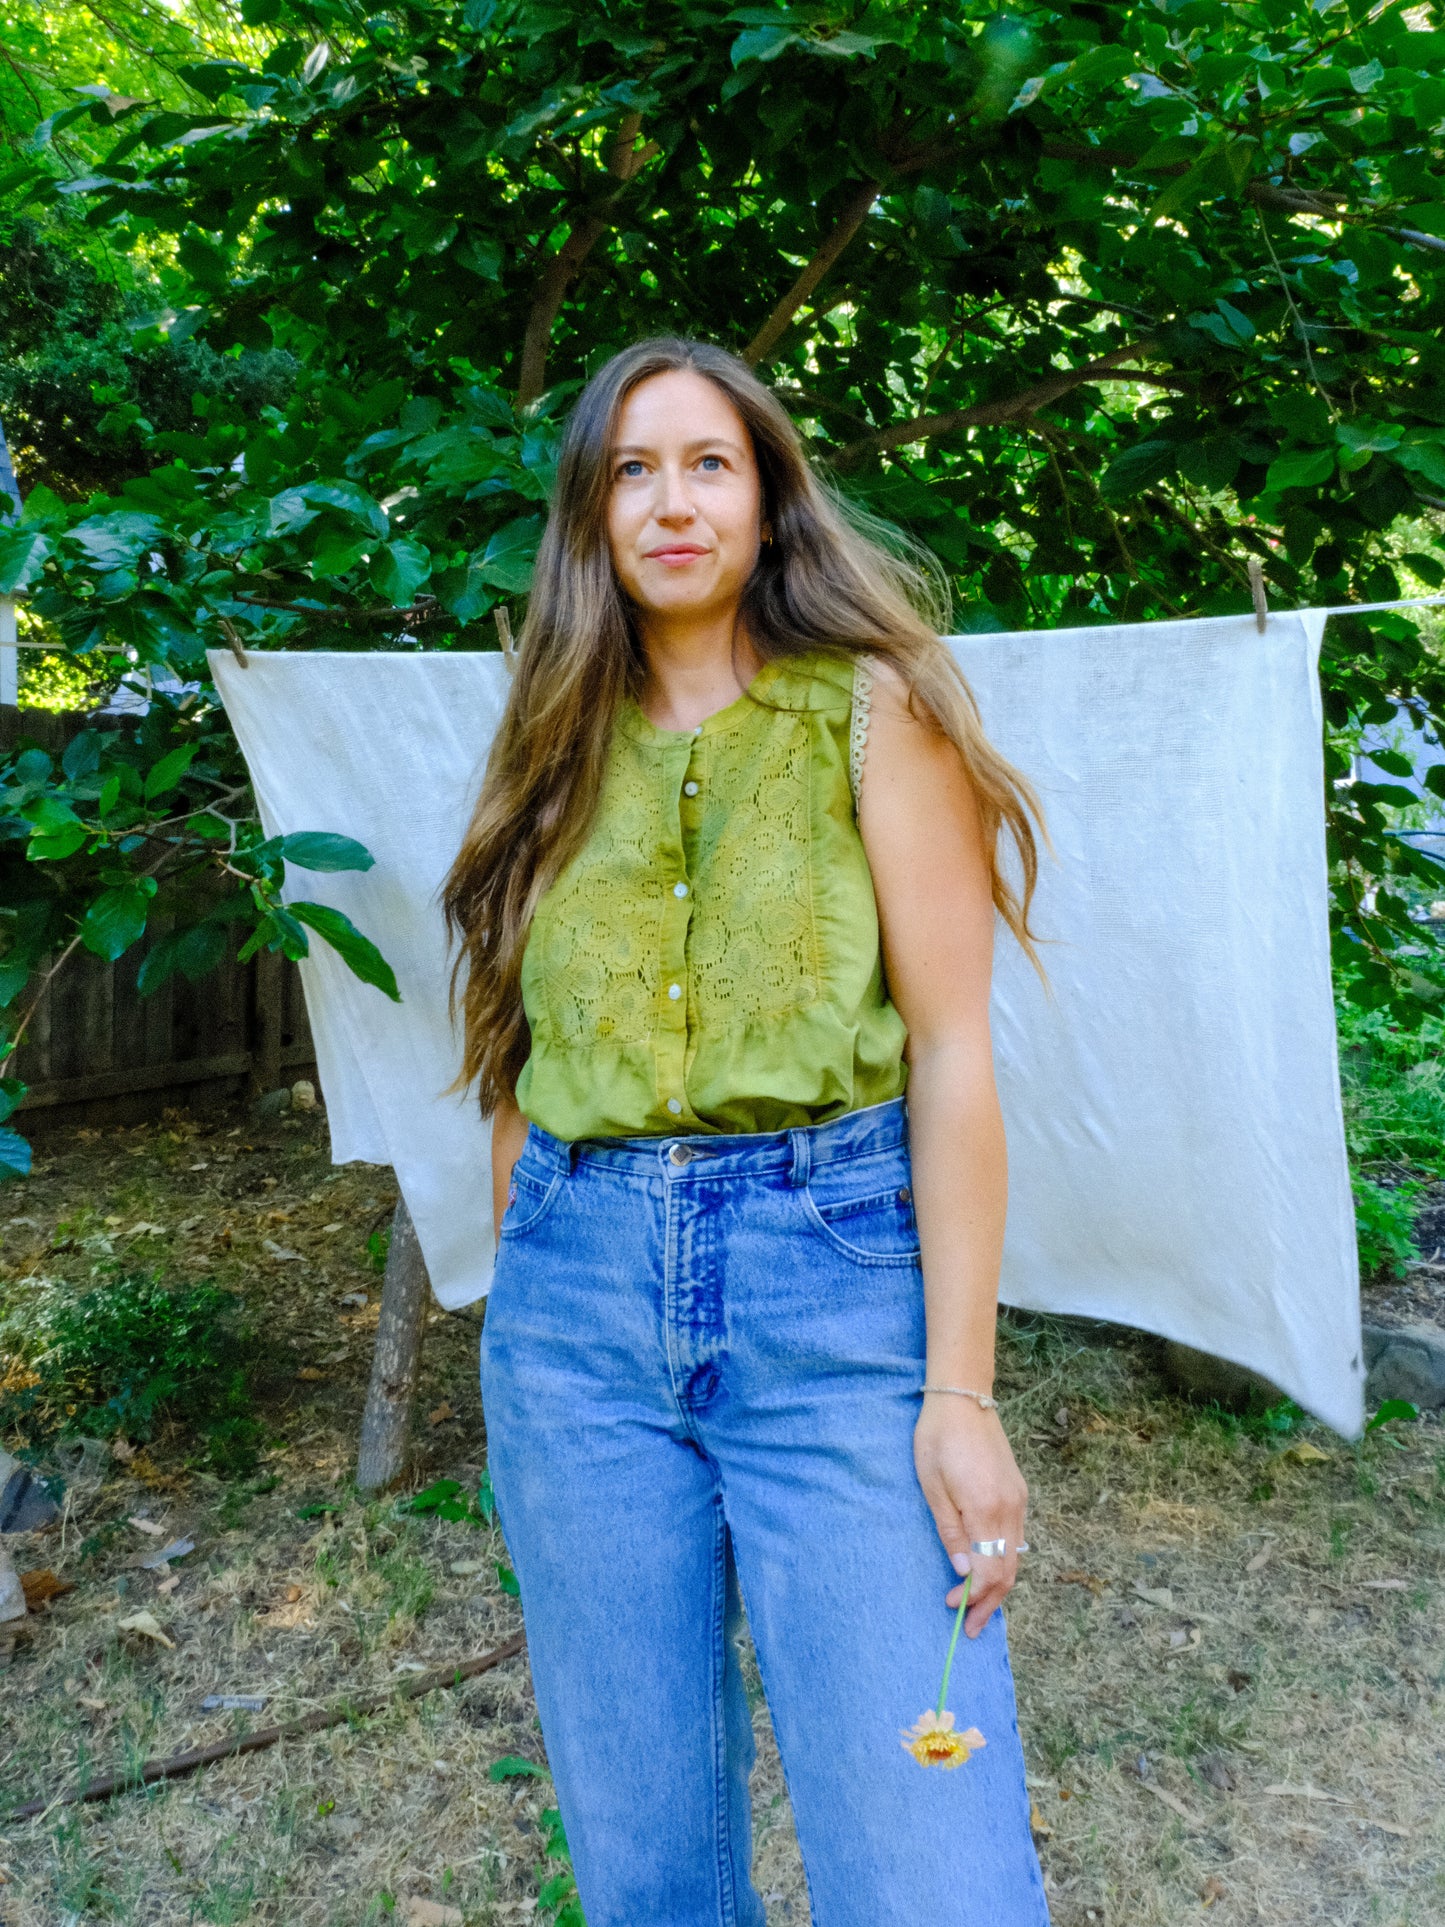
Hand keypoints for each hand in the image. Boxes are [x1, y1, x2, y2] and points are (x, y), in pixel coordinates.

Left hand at [914, 1395, 1027, 1636]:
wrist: (963, 1398)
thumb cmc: (938, 1439)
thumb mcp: (932, 1487)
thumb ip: (950, 1531)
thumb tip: (965, 1572)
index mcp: (987, 1510)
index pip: (990, 1571)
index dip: (973, 1596)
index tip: (952, 1607)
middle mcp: (1011, 1509)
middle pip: (1008, 1571)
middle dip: (990, 1603)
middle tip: (971, 1628)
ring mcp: (1019, 1499)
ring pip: (1016, 1557)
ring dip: (999, 1586)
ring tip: (980, 1607)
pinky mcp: (1018, 1491)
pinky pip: (1016, 1538)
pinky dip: (1005, 1562)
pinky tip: (990, 1569)